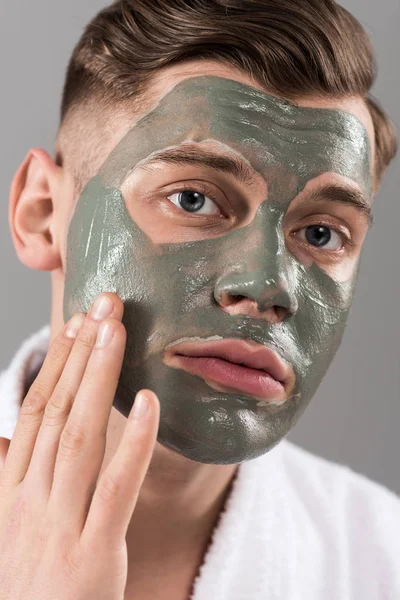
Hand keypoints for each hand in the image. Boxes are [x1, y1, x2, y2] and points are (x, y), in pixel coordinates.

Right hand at [0, 293, 159, 599]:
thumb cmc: (28, 590)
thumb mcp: (7, 530)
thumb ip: (10, 479)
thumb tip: (7, 439)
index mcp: (8, 492)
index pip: (35, 412)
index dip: (57, 364)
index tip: (77, 324)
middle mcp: (29, 500)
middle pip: (58, 411)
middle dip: (80, 353)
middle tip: (103, 304)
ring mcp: (60, 526)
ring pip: (81, 436)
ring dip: (99, 378)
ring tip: (117, 330)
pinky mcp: (94, 555)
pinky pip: (117, 488)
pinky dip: (136, 442)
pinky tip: (151, 401)